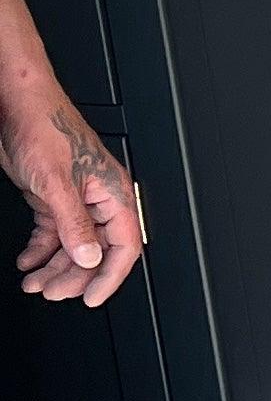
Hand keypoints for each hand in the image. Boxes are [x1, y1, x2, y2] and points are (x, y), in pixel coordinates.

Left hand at [5, 77, 142, 309]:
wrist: (17, 102)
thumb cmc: (44, 126)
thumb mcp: (56, 182)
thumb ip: (74, 224)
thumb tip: (90, 258)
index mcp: (112, 193)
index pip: (122, 247)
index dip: (109, 277)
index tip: (91, 298)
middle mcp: (97, 198)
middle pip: (95, 251)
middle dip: (73, 276)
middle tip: (51, 292)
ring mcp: (76, 197)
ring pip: (72, 245)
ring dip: (53, 267)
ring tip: (34, 281)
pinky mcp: (54, 195)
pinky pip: (53, 232)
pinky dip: (40, 250)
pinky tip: (28, 260)